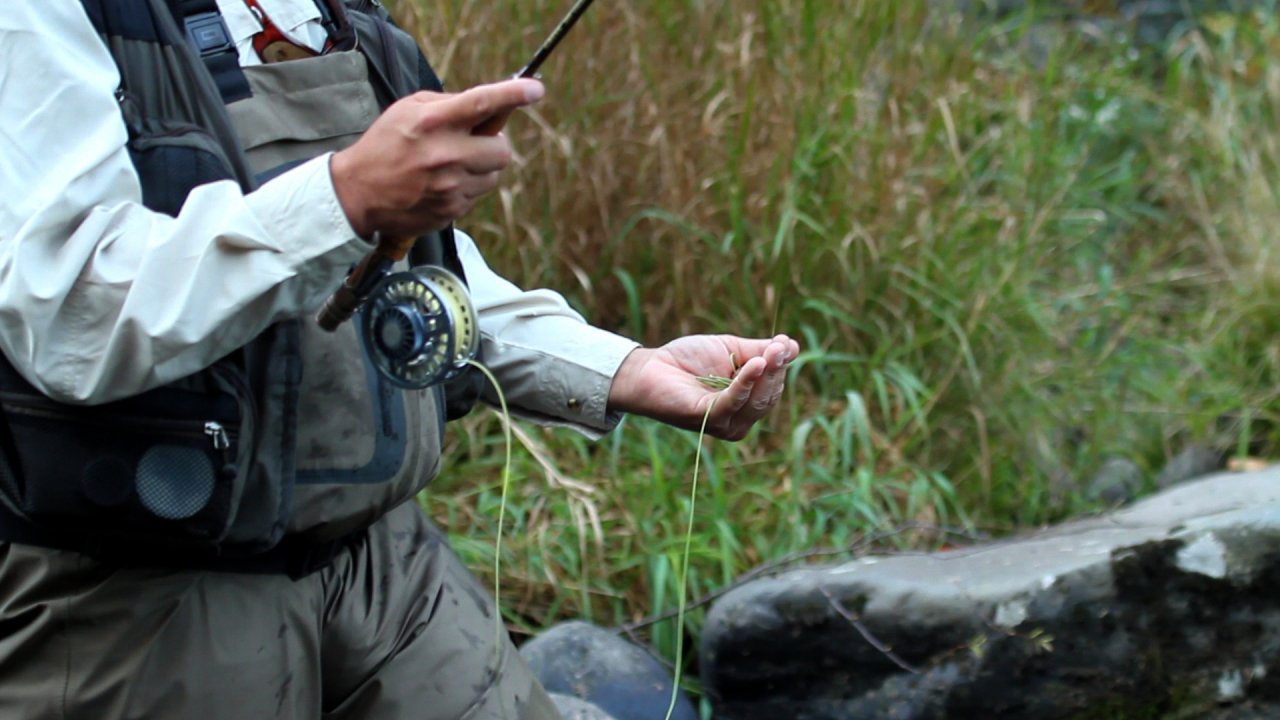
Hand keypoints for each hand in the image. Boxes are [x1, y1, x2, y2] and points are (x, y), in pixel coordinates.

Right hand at [330, 78, 544, 237]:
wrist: (357, 192)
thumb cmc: (386, 144)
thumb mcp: (409, 110)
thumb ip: (450, 105)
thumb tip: (490, 107)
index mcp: (432, 122)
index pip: (481, 103)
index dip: (512, 95)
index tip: (535, 89)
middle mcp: (444, 155)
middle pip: (502, 151)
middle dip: (494, 145)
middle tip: (475, 143)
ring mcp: (449, 187)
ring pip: (493, 176)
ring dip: (480, 168)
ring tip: (449, 165)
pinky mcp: (450, 211)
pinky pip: (476, 195)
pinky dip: (465, 188)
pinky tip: (439, 184)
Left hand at [607, 334, 798, 440]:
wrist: (650, 368)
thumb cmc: (688, 360)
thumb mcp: (730, 350)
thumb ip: (759, 351)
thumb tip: (792, 346)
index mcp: (746, 406)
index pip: (772, 388)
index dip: (780, 366)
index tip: (784, 343)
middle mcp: (738, 421)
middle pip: (768, 397)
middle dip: (775, 370)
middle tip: (779, 346)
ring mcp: (723, 424)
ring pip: (755, 401)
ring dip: (765, 375)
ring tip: (770, 353)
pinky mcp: (707, 418)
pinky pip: (733, 402)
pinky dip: (746, 383)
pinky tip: (755, 364)